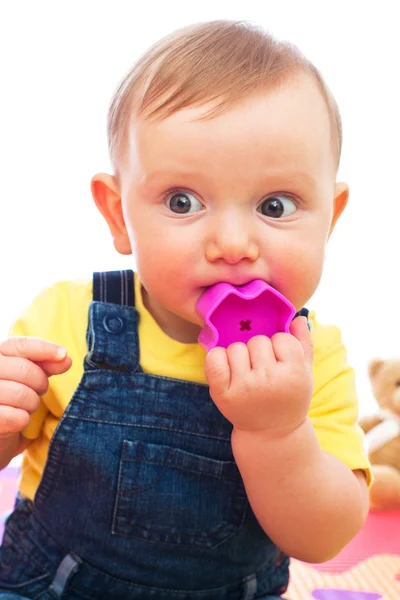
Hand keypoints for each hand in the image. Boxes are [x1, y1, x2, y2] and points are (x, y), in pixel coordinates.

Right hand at [0, 337, 71, 438]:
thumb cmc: (11, 402)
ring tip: (25, 407)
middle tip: (37, 392)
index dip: (43, 349)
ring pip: (21, 394)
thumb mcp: (27, 379)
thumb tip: (65, 358)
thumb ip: (44, 366)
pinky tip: (18, 421)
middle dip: (40, 383)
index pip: (19, 345)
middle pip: (24, 370)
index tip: (63, 355)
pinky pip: (16, 417)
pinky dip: (23, 420)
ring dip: (32, 404)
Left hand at [204, 316, 312, 434]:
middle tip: (264, 369)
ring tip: (248, 372)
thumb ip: (303, 342)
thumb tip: (296, 316)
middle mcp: (269, 381)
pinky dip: (217, 358)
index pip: (281, 338)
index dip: (280, 347)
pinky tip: (226, 368)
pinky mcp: (223, 395)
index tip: (281, 362)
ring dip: (240, 356)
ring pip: (236, 348)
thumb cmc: (289, 396)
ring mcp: (245, 388)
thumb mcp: (305, 372)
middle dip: (260, 351)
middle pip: (257, 341)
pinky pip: (214, 359)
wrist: (272, 433)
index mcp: (294, 374)